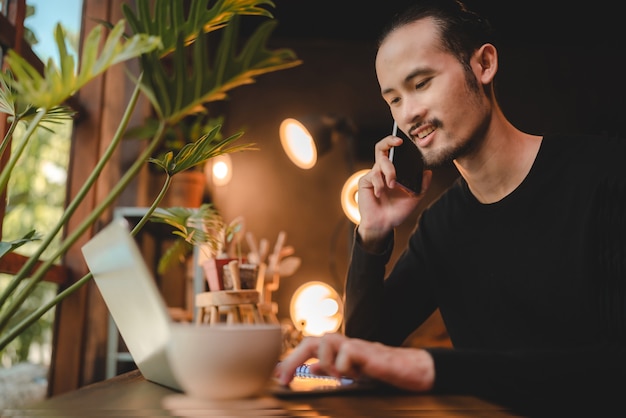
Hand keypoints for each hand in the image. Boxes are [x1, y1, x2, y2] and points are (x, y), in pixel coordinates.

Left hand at [274, 333, 435, 391]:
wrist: (410, 370)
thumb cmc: (381, 370)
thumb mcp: (350, 373)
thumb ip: (330, 368)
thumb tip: (309, 368)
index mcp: (338, 350)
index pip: (309, 348)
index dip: (291, 360)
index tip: (278, 378)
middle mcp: (344, 344)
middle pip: (312, 340)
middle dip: (293, 358)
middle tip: (283, 379)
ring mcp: (357, 346)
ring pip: (327, 340)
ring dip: (325, 361)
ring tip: (336, 376)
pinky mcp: (370, 352)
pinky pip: (348, 352)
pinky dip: (345, 366)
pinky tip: (355, 374)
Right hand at [357, 135, 431, 246]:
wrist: (384, 224)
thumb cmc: (397, 211)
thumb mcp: (415, 197)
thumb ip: (422, 184)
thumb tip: (429, 171)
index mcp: (394, 171)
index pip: (395, 152)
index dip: (398, 143)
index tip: (406, 140)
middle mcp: (383, 170)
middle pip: (382, 147)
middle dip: (389, 141)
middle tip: (398, 142)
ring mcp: (373, 175)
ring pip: (381, 162)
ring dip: (389, 172)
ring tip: (392, 185)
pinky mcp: (365, 181)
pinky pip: (373, 175)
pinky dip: (379, 184)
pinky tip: (380, 193)